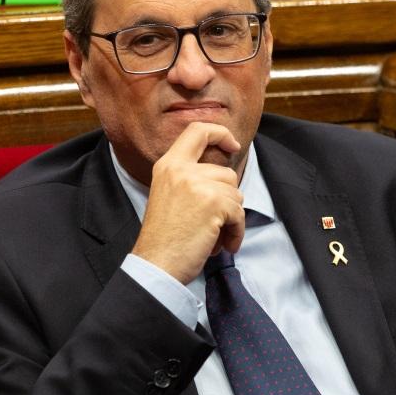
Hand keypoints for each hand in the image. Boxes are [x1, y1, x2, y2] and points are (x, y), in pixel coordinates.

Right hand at [132, 122, 244, 284]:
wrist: (155, 264)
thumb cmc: (164, 238)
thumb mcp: (169, 194)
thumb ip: (190, 178)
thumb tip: (226, 176)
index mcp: (168, 165)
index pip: (197, 130)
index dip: (220, 133)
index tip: (233, 146)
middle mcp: (181, 169)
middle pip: (226, 173)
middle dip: (227, 199)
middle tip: (212, 223)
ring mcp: (197, 184)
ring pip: (236, 194)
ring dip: (231, 218)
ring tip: (212, 235)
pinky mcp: (214, 203)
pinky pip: (239, 214)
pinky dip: (236, 232)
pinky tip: (222, 245)